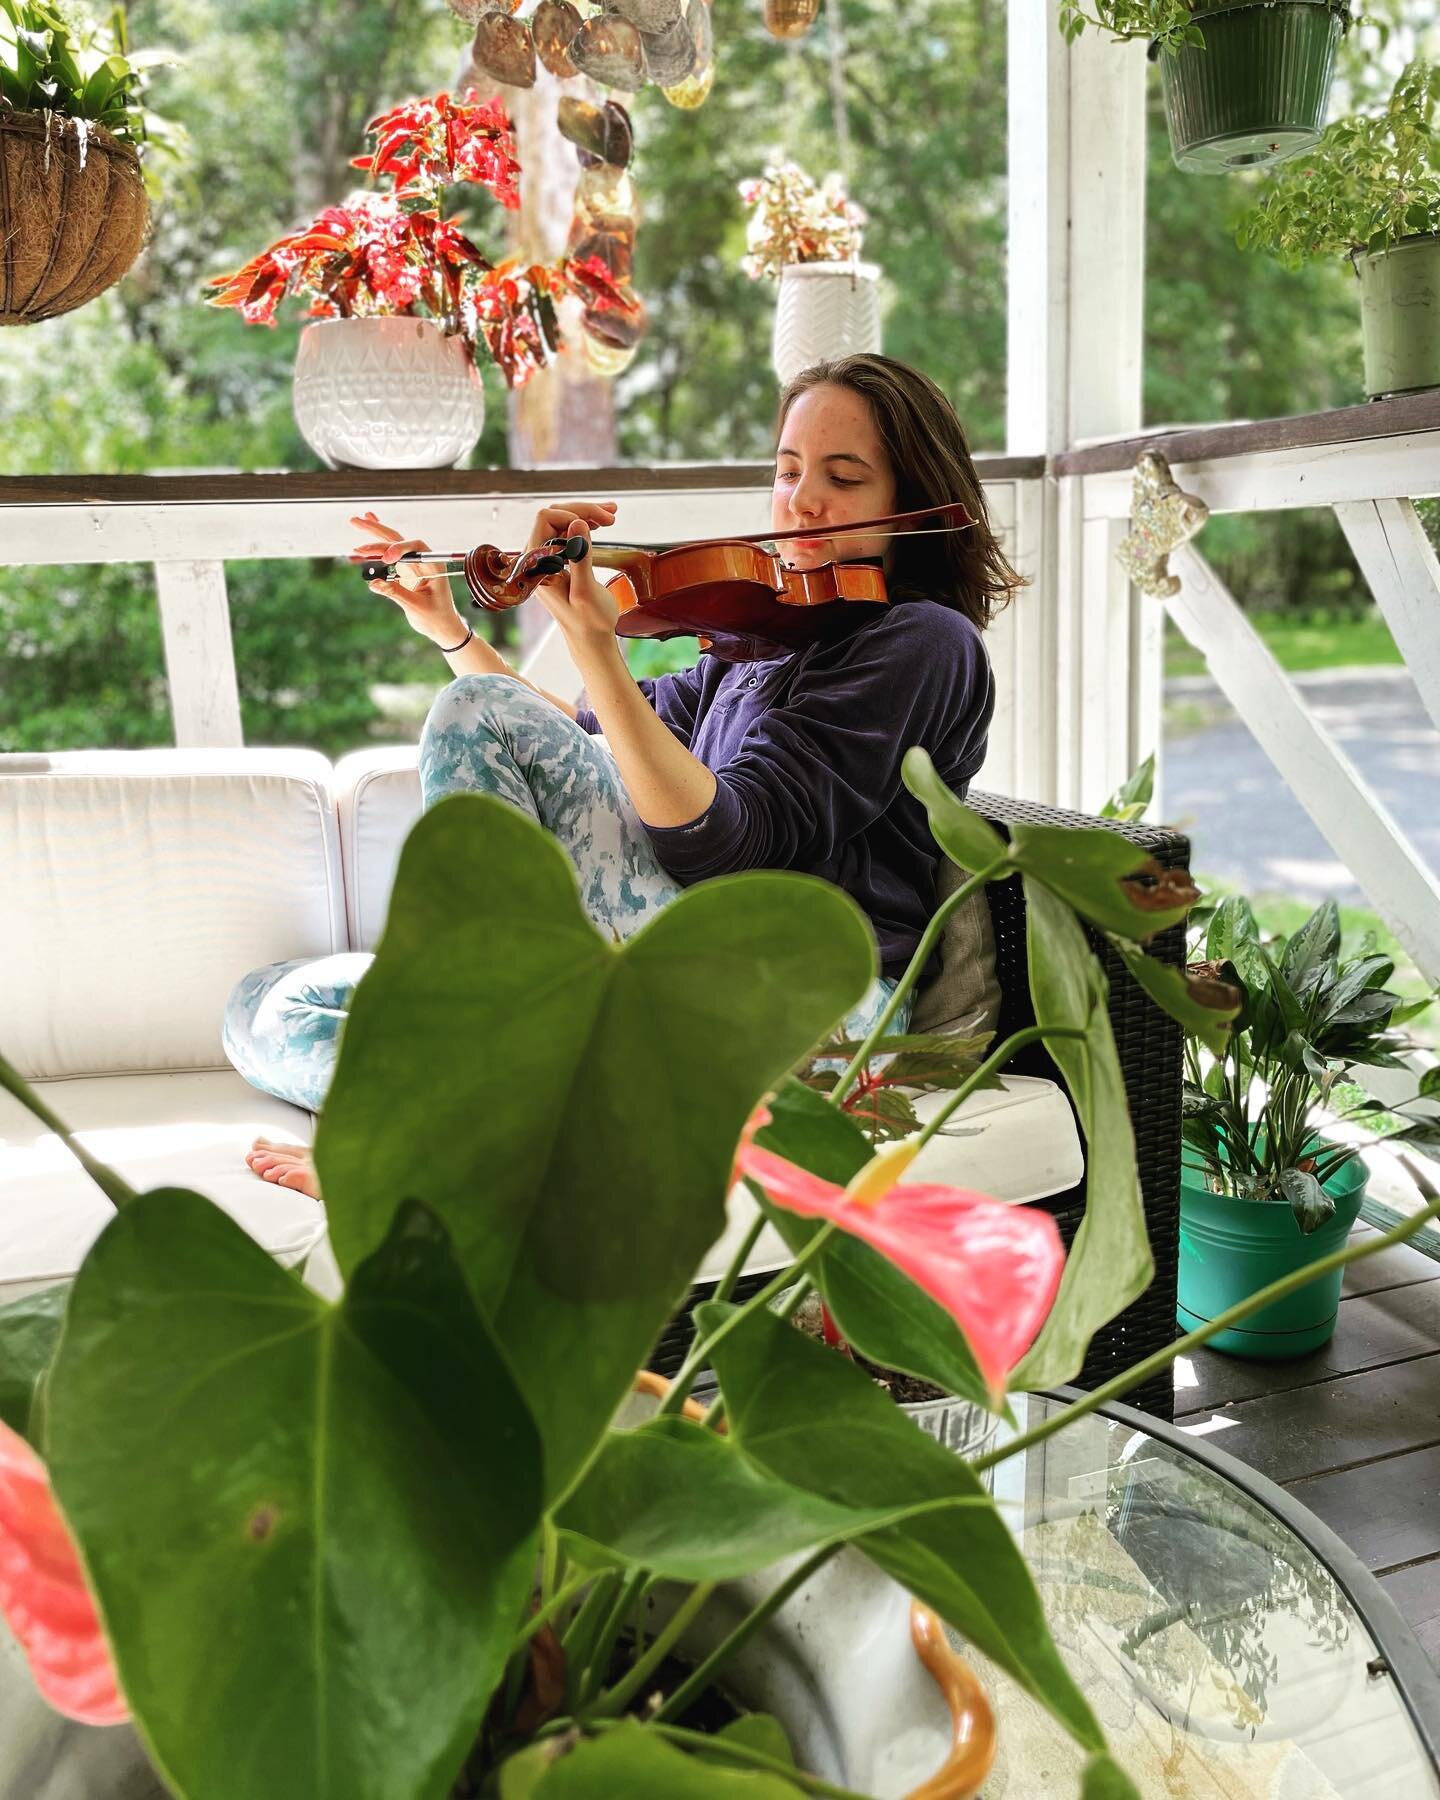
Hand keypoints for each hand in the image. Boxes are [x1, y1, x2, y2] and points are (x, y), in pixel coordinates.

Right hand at [349, 511, 464, 645]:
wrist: (441, 625)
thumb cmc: (435, 617)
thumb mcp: (416, 606)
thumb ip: (395, 593)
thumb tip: (373, 583)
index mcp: (433, 566)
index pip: (416, 547)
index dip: (399, 549)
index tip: (385, 559)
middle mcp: (422, 561)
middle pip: (399, 540)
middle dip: (377, 530)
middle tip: (356, 521)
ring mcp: (412, 564)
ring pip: (391, 544)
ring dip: (373, 534)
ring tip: (355, 521)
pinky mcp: (403, 570)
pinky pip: (386, 556)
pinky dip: (374, 548)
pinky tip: (365, 534)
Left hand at [524, 501, 620, 649]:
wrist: (591, 639)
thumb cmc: (589, 622)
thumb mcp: (586, 591)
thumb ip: (580, 556)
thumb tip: (578, 523)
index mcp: (536, 565)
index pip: (546, 519)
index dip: (573, 515)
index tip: (600, 524)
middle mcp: (536, 559)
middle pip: (554, 516)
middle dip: (582, 511)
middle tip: (610, 516)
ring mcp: (546, 559)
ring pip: (562, 522)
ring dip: (586, 515)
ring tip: (610, 515)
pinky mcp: (557, 561)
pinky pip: (566, 533)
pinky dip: (585, 525)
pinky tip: (601, 523)